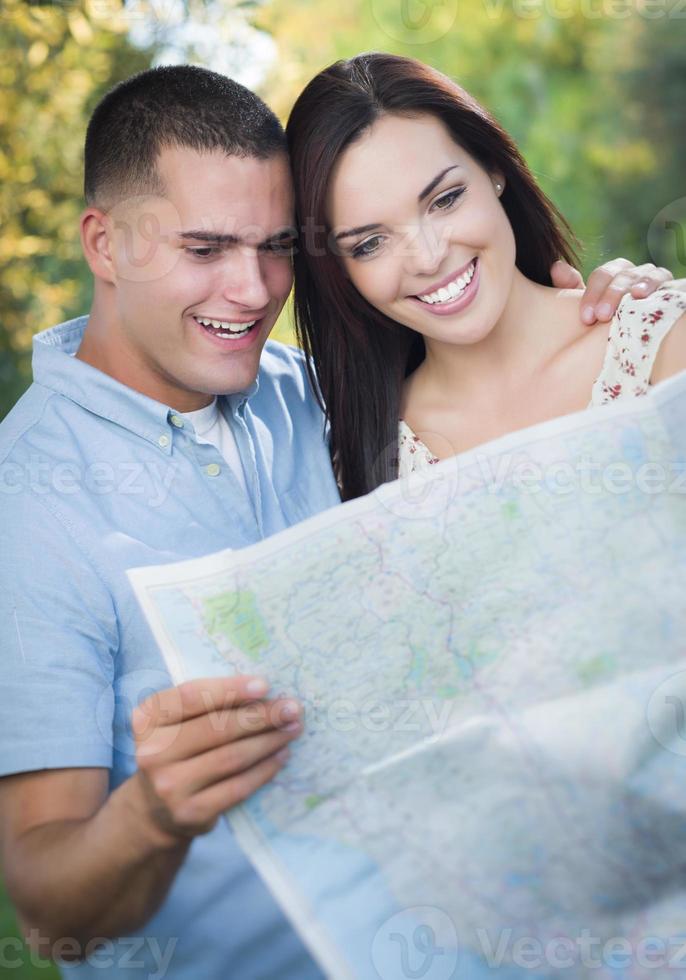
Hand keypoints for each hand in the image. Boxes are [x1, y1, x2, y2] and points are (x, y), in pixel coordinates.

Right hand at [131, 675, 301, 843]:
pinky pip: (238, 787)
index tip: (265, 684)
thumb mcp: (177, 721)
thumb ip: (207, 703)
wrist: (156, 809)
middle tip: (292, 707)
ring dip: (269, 740)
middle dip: (261, 715)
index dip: (230, 689)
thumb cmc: (178, 749)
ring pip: (232, 757)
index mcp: (147, 718)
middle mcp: (153, 752)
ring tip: (292, 728)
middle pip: (217, 728)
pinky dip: (264, 769)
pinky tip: (281, 755)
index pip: (191, 696)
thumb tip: (264, 691)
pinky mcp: (191, 812)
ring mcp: (170, 786)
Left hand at [550, 257, 674, 324]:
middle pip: (625, 274)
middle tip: (602, 316)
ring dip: (642, 285)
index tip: (585, 317)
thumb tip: (556, 267)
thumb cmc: (606, 321)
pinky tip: (659, 298)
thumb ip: (570, 289)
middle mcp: (637, 273)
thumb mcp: (588, 306)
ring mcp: (658, 281)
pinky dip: (667, 289)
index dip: (592, 294)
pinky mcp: (674, 291)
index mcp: (615, 274)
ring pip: (651, 275)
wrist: (635, 334)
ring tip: (635, 297)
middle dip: (613, 294)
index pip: (602, 275)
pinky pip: (674, 286)